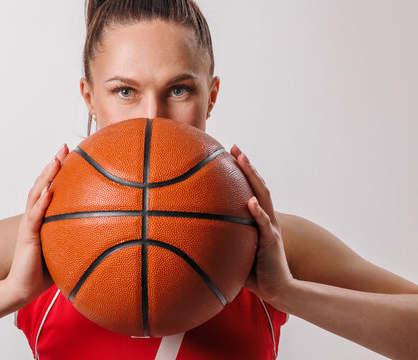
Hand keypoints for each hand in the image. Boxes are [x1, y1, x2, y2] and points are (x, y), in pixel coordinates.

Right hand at [5, 143, 68, 305]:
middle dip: (54, 164)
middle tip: (65, 147)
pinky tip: (50, 191)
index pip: (51, 189)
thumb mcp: (67, 251)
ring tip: (56, 160)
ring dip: (47, 176)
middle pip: (43, 184)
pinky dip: (41, 203)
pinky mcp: (26, 237)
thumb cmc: (44, 272)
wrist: (22, 289)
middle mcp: (35, 217)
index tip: (73, 155)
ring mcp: (29, 225)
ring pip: (36, 194)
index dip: (60, 172)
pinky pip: (34, 217)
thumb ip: (81, 240)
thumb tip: (110, 234)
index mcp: (43, 219)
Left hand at [230, 144, 293, 304]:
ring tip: (243, 160)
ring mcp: (270, 228)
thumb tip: (195, 234)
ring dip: (253, 178)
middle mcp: (266, 219)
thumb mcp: (235, 251)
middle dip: (247, 165)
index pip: (250, 189)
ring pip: (263, 197)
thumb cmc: (255, 271)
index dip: (242, 172)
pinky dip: (257, 212)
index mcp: (258, 219)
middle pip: (258, 186)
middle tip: (235, 147)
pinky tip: (249, 201)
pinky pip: (264, 225)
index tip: (229, 154)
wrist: (277, 289)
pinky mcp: (271, 242)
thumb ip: (223, 239)